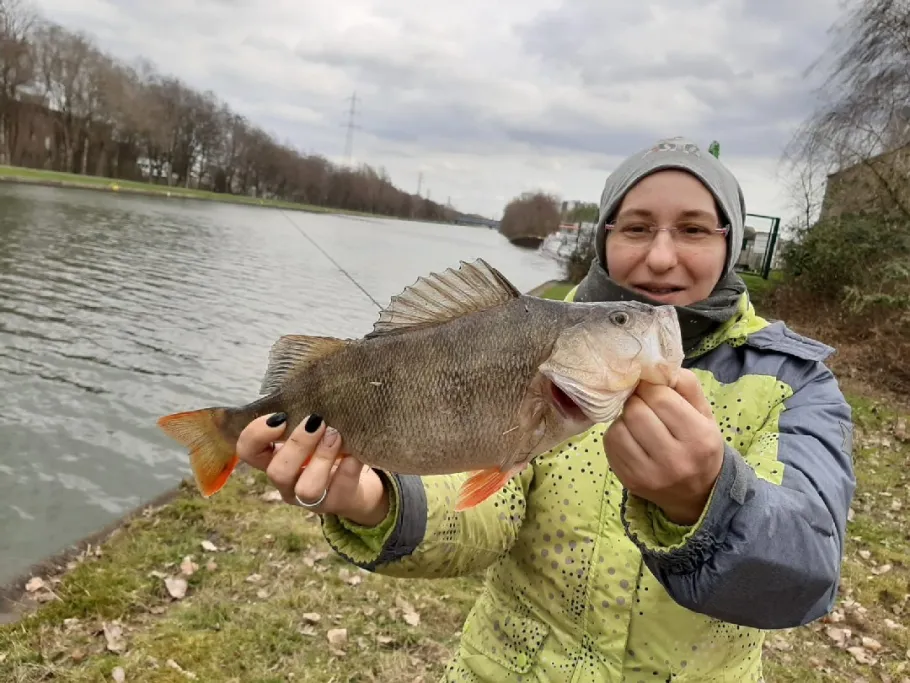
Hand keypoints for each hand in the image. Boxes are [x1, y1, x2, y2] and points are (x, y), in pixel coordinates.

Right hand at [236, 412, 390, 527]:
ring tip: (335, 435)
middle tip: (317, 421)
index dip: (257, 435)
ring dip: (321, 458)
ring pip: (306, 489)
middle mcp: (287, 483)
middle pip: (277, 472)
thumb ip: (302, 416)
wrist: (359, 481)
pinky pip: (342, 489)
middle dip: (297, 444)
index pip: (247, 451)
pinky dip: (349, 467)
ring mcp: (312, 499)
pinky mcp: (339, 503)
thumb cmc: (327, 447)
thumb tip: (309, 385)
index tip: (281, 417)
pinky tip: (356, 452)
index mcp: (274, 460)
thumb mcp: (310, 432)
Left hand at [603, 369, 723, 524]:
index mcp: (699, 438)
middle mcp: (675, 460)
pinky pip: (610, 444)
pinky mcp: (629, 480)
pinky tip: (630, 435)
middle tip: (641, 402)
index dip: (650, 387)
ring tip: (636, 420)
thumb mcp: (703, 412)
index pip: (660, 398)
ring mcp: (649, 474)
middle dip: (635, 400)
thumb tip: (655, 364)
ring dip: (624, 417)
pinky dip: (617, 433)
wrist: (697, 492)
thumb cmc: (699, 443)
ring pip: (619, 427)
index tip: (650, 387)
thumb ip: (685, 384)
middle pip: (636, 412)